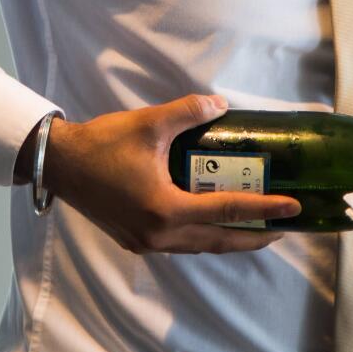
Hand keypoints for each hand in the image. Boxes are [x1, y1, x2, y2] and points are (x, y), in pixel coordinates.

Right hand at [37, 94, 301, 253]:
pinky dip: (205, 236)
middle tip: (284, 226)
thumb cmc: (102, 144)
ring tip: (257, 228)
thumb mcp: (149, 123)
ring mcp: (146, 242)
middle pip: (219, 240)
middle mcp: (159, 234)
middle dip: (255, 236)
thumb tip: (221, 105)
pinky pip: (182, 244)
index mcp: (165, 209)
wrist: (59, 164)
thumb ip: (189, 112)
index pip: (227, 210)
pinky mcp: (136, 241)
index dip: (264, 208)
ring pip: (201, 246)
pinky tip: (216, 224)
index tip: (293, 207)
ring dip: (230, 238)